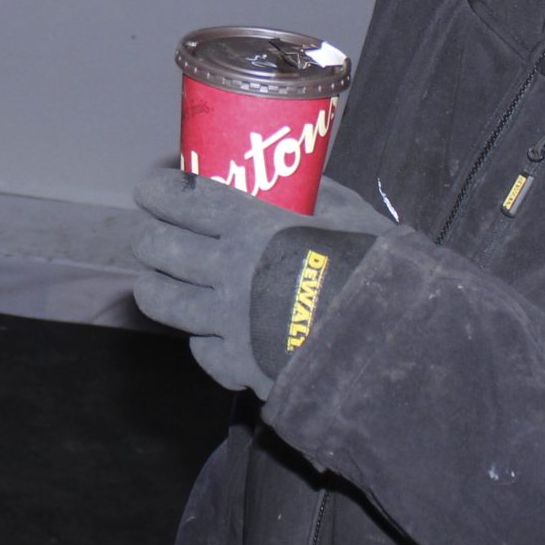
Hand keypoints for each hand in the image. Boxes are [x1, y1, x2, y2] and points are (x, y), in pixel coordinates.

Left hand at [131, 165, 392, 398]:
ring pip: (161, 299)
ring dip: (155, 283)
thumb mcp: (350, 216)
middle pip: (157, 247)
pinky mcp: (238, 365)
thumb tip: (299, 180)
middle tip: (156, 230)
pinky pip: (199, 348)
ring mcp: (228, 322)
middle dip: (148, 234)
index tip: (155, 188)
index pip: (182, 200)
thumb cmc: (377, 272)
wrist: (395, 348)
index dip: (157, 191)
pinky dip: (200, 337)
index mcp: (254, 227)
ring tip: (161, 276)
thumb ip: (317, 194)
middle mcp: (229, 272)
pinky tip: (210, 329)